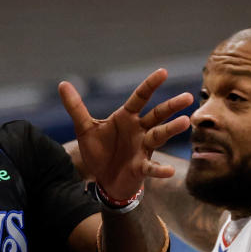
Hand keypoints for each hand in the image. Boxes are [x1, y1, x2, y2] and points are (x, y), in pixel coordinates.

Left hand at [58, 68, 192, 203]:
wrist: (103, 179)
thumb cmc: (98, 151)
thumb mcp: (84, 128)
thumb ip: (75, 107)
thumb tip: (62, 83)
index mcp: (126, 117)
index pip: (140, 97)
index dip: (151, 85)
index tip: (163, 71)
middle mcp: (139, 130)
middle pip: (157, 115)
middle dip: (171, 106)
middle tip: (187, 97)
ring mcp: (143, 148)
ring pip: (159, 136)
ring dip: (171, 129)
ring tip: (185, 122)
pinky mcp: (141, 167)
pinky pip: (152, 167)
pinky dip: (160, 170)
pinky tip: (170, 172)